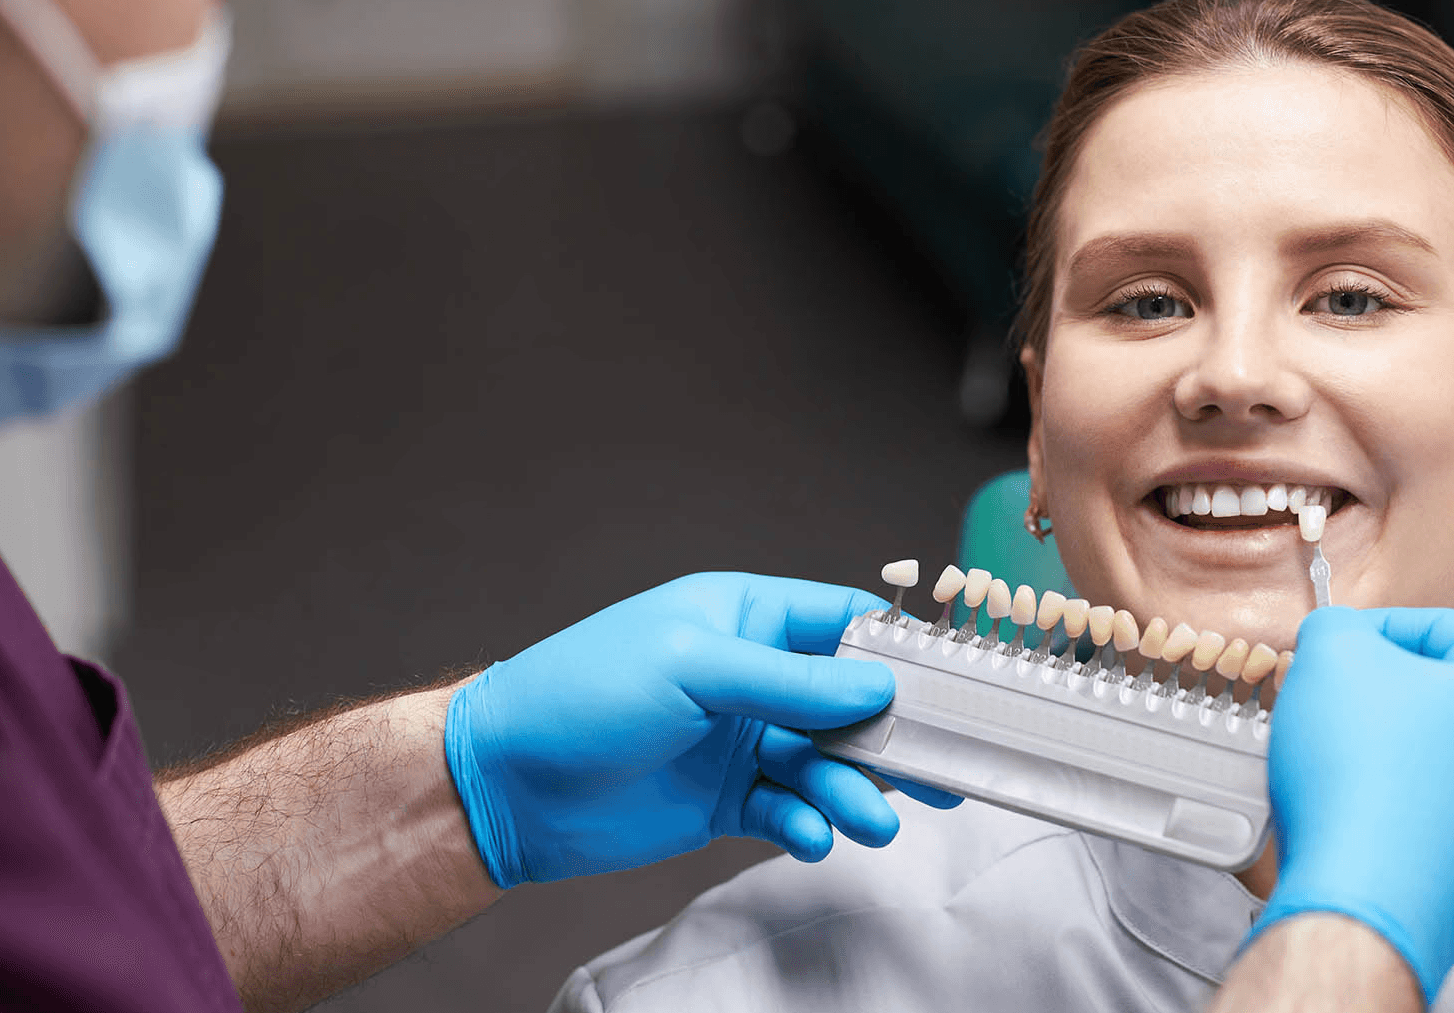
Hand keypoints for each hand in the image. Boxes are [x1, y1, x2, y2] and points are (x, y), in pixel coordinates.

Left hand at [444, 572, 955, 887]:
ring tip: (868, 819)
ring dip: (853, 791)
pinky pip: (789, 809)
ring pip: (824, 764)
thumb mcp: (693, 669)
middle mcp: (750, 677)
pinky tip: (812, 835)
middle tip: (936, 769)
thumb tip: (878, 686)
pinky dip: (808, 824)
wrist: (506, 786)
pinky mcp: (725, 800)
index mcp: (743, 617)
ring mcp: (739, 740)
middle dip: (889, 737)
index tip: (947, 685)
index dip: (896, 652)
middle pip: (847, 703)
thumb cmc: (579, 696)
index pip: (841, 623)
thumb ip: (792, 683)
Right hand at [1252, 606, 1453, 1001]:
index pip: (1449, 630)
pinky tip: (1350, 812)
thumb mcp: (1331, 654)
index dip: (1380, 626)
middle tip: (1330, 699)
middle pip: (1450, 698)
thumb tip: (1341, 637)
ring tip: (1333, 758)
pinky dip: (1394, 806)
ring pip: (1443, 761)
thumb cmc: (1360, 779)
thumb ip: (1339, 625)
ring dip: (1388, 749)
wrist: (1360, 902)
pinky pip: (1435, 819)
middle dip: (1383, 692)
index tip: (1338, 644)